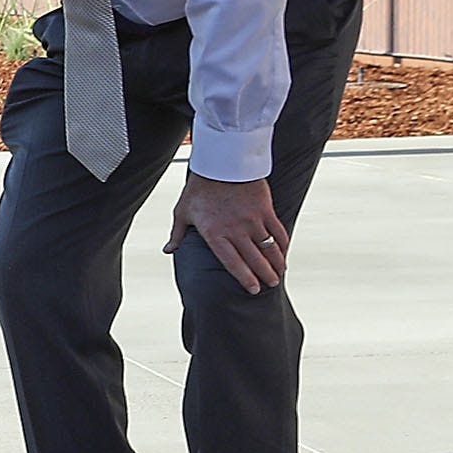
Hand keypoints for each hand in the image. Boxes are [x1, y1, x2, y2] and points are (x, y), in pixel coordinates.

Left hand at [164, 171, 287, 294]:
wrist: (221, 163)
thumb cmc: (199, 188)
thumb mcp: (183, 211)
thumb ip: (178, 234)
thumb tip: (169, 250)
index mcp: (214, 234)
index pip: (232, 263)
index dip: (245, 278)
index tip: (253, 289)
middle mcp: (235, 230)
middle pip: (254, 259)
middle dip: (265, 275)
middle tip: (271, 284)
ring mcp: (252, 220)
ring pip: (269, 248)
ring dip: (277, 263)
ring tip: (280, 273)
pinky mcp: (265, 210)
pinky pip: (278, 232)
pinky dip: (283, 244)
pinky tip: (284, 252)